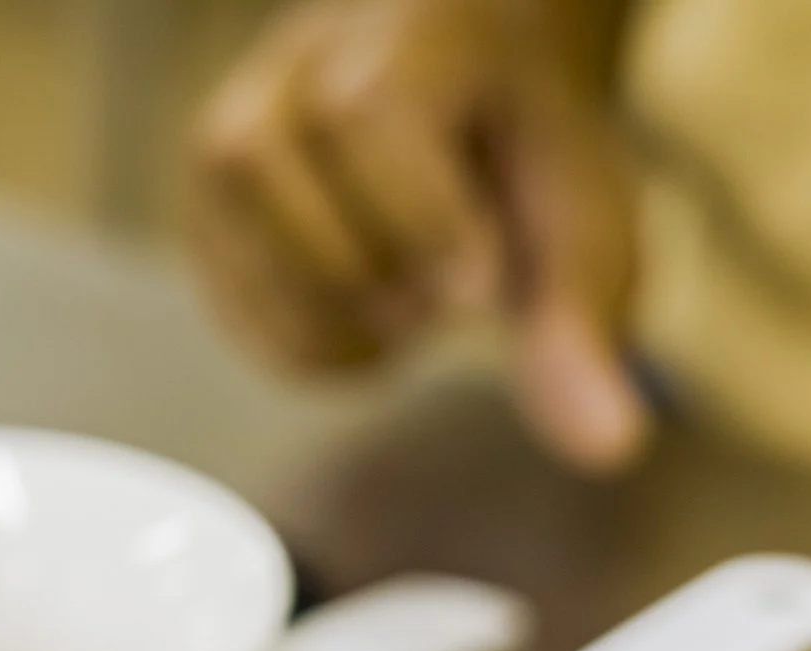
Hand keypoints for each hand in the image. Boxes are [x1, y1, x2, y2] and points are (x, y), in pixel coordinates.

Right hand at [184, 0, 650, 470]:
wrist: (447, 98)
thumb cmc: (516, 147)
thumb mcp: (577, 206)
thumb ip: (583, 317)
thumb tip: (606, 447)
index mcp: (397, 44)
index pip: (369, 118)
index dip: (421, 219)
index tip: (476, 293)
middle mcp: (285, 81)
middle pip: (288, 193)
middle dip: (374, 276)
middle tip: (442, 303)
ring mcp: (228, 151)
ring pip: (246, 255)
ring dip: (335, 324)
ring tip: (405, 316)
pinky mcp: (204, 221)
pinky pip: (232, 313)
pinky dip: (303, 349)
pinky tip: (364, 328)